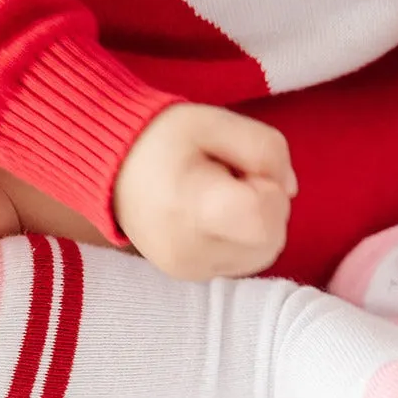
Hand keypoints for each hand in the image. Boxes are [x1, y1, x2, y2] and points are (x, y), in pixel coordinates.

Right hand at [113, 103, 297, 281]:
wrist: (108, 165)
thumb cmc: (161, 138)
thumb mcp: (215, 122)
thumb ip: (266, 149)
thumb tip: (289, 189)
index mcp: (191, 209)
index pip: (265, 218)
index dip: (268, 188)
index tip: (238, 169)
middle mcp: (189, 251)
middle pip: (272, 238)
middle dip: (265, 202)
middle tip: (227, 176)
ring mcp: (188, 270)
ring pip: (263, 252)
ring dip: (256, 221)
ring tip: (216, 193)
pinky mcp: (189, 275)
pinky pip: (242, 259)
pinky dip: (240, 236)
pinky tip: (210, 212)